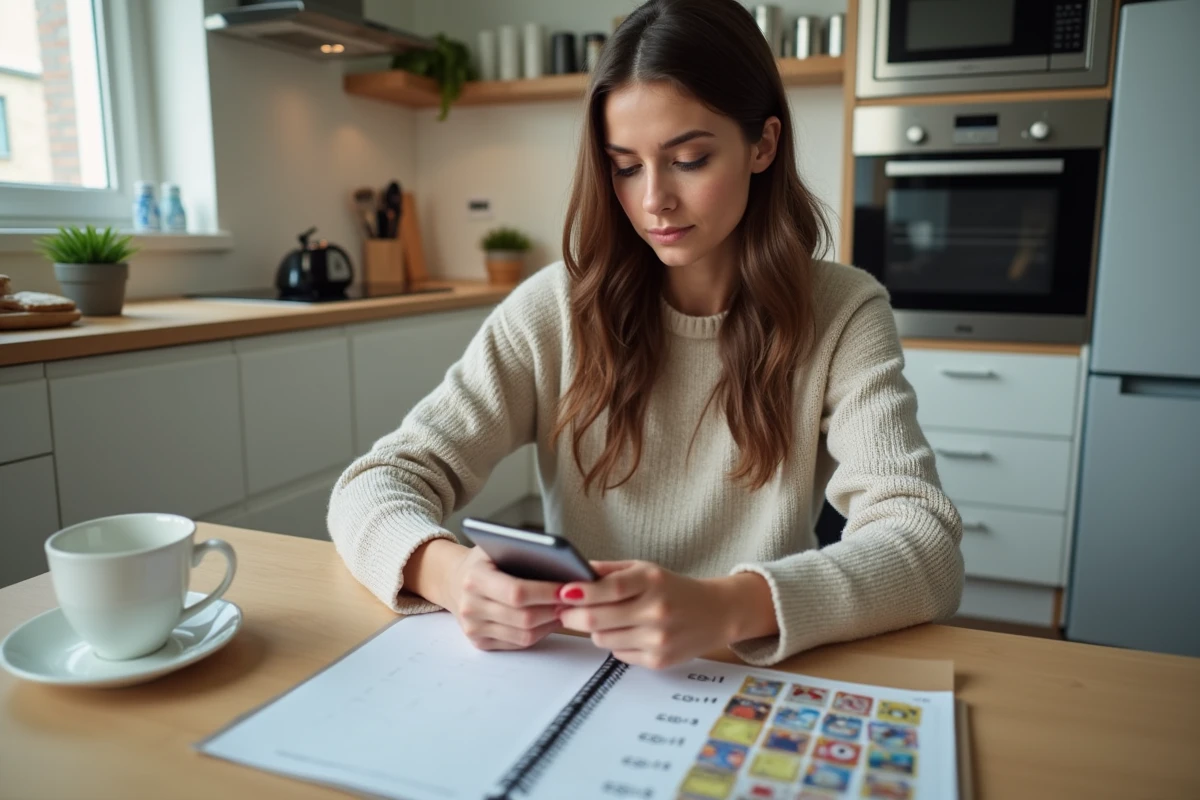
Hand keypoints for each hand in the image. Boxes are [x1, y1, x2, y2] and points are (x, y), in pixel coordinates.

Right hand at [444, 546, 564, 650]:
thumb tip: (566, 563)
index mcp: (474, 578)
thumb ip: (525, 552)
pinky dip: (539, 633)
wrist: (453, 581)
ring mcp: (473, 628)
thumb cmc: (484, 561)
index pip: (516, 592)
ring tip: (567, 610)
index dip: (545, 592)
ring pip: (524, 635)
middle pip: (523, 617)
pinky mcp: (479, 643)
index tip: (568, 588)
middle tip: (576, 601)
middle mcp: (470, 606)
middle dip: (554, 610)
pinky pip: (517, 644)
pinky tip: (550, 620)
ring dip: (550, 624)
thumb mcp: (497, 547)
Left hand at [557, 561, 764, 669]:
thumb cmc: (674, 588)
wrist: (717, 613)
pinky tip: (628, 632)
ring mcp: (657, 638)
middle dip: (571, 616)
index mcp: (651, 581)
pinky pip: (618, 654)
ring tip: (606, 619)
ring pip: (601, 639)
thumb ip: (609, 571)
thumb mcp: (645, 569)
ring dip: (595, 630)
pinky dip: (615, 643)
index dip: (578, 593)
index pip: (607, 589)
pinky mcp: (658, 660)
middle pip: (595, 619)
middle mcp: (656, 610)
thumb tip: (572, 573)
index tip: (560, 592)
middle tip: (564, 610)